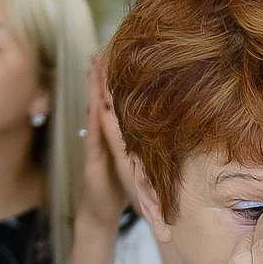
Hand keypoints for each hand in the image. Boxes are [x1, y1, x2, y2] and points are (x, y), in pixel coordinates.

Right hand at [78, 57, 134, 231]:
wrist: (100, 212)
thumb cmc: (118, 187)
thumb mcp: (138, 163)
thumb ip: (148, 146)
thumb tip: (170, 130)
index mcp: (117, 137)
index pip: (117, 105)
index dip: (119, 82)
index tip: (123, 57)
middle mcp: (104, 138)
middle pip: (104, 103)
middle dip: (103, 78)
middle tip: (103, 52)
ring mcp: (96, 149)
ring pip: (95, 116)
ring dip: (93, 93)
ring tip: (93, 70)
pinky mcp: (91, 163)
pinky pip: (93, 140)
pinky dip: (93, 123)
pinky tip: (94, 107)